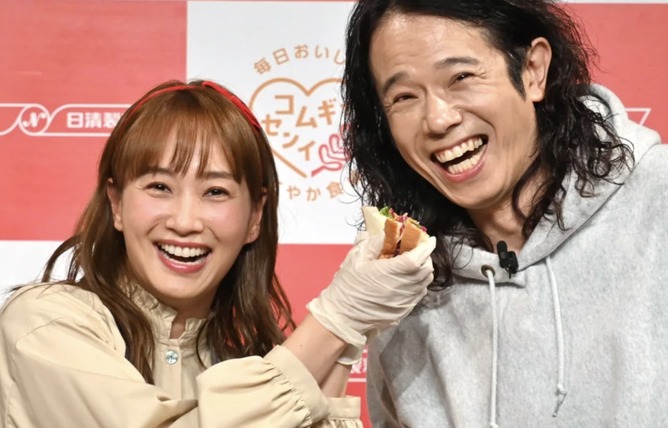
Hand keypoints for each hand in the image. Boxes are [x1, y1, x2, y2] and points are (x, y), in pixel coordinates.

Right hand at [306, 231, 435, 351]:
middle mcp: (404, 287)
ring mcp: (406, 301)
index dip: (426, 247)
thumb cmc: (347, 286)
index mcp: (392, 272)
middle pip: (427, 270)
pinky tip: (406, 280)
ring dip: (423, 271)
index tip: (429, 239)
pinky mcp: (404, 311)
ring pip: (425, 283)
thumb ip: (373, 244)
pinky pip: (419, 294)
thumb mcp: (355, 259)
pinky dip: (418, 284)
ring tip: (413, 264)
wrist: (343, 317)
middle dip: (426, 257)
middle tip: (417, 250)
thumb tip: (386, 234)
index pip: (418, 257)